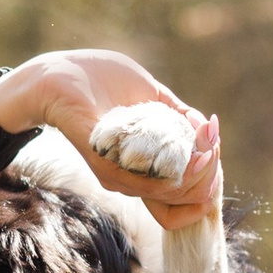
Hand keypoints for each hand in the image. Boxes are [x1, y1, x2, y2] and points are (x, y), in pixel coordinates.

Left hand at [0, 50, 224, 229]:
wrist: (59, 74)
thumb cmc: (102, 81)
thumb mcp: (152, 96)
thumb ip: (179, 116)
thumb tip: (208, 130)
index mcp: (143, 169)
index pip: (185, 198)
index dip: (209, 179)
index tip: (213, 146)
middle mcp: (131, 179)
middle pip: (189, 197)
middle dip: (212, 170)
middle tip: (211, 136)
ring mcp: (116, 174)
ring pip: (175, 189)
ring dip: (200, 163)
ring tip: (204, 133)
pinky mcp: (102, 161)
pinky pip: (146, 178)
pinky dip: (177, 162)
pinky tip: (190, 137)